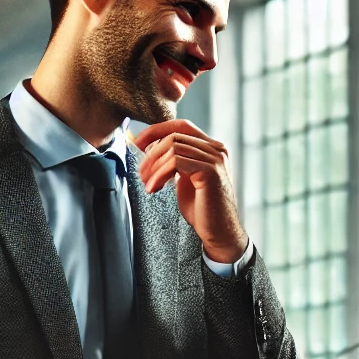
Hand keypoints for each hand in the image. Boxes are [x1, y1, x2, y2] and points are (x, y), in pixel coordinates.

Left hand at [131, 119, 247, 264]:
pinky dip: (159, 174)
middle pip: (175, 134)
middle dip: (151, 151)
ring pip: (173, 147)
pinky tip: (154, 188)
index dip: (157, 130)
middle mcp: (217, 149)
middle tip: (141, 172)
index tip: (138, 143)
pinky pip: (176, 162)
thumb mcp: (185, 178)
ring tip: (147, 183)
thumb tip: (150, 147)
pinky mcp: (210, 171)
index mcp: (212, 148)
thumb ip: (175, 160)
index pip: (181, 126)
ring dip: (153, 166)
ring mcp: (215, 159)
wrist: (220, 232)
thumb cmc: (203, 209)